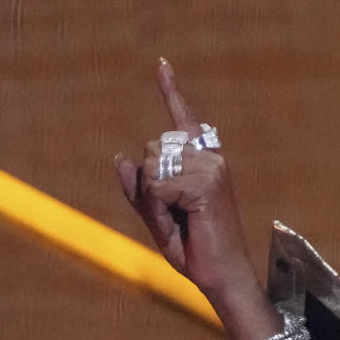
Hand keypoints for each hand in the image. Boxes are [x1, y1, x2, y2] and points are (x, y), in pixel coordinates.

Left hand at [115, 60, 258, 303]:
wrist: (219, 275)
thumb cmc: (193, 249)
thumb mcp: (157, 217)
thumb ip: (138, 190)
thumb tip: (119, 157)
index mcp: (200, 159)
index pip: (181, 120)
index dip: (170, 91)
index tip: (160, 64)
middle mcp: (208, 156)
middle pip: (150, 150)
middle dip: (147, 187)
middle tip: (172, 216)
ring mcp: (210, 166)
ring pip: (152, 169)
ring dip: (153, 201)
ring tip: (179, 222)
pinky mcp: (207, 181)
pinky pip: (159, 187)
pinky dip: (159, 209)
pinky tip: (182, 222)